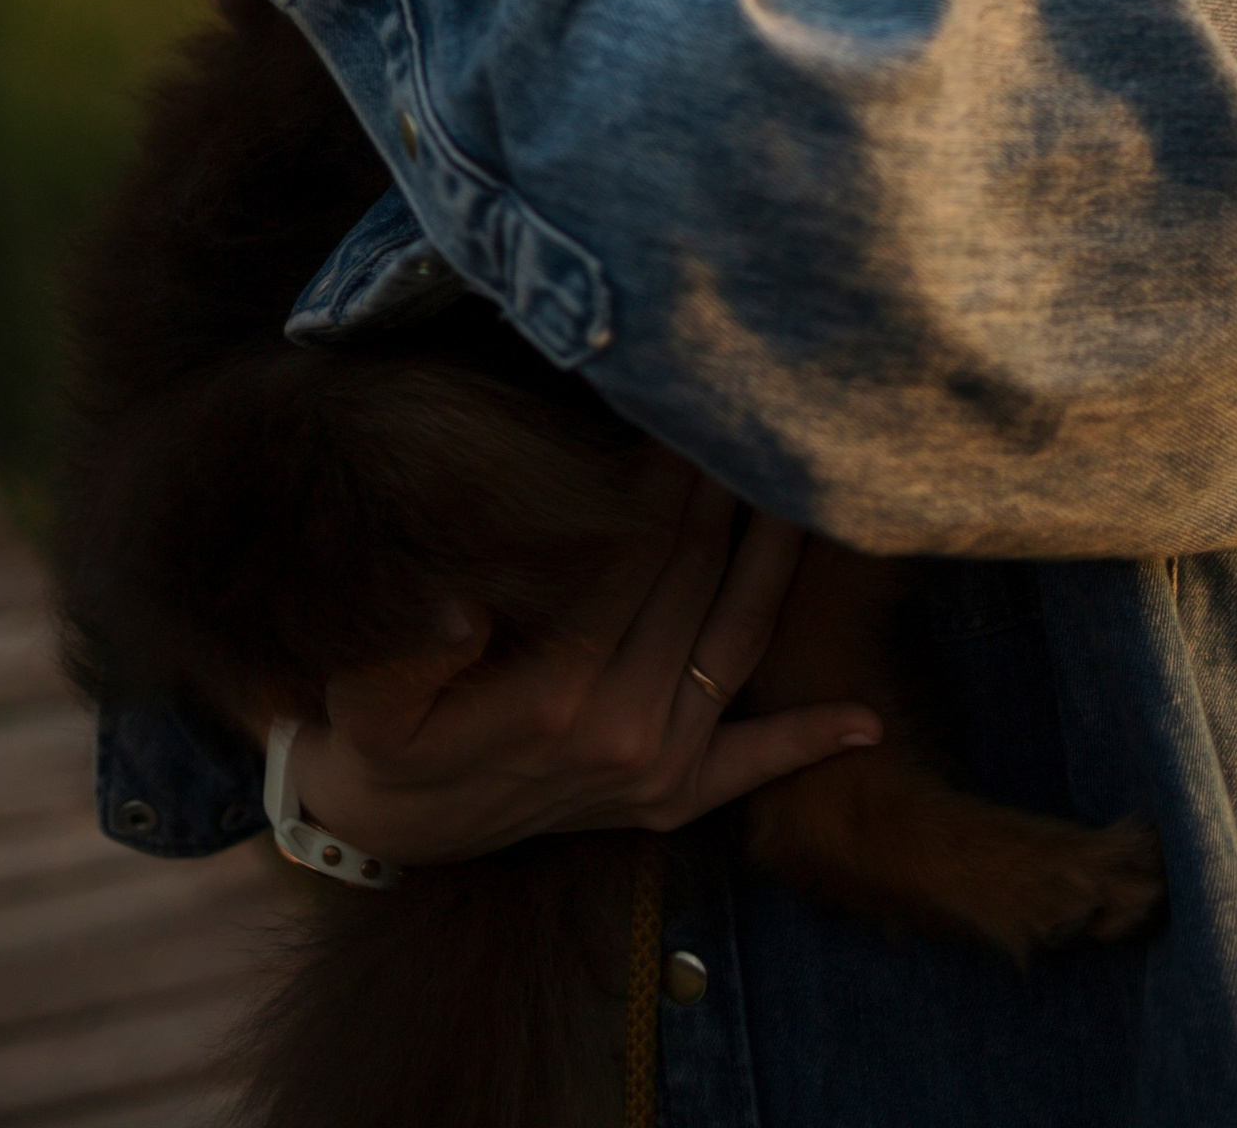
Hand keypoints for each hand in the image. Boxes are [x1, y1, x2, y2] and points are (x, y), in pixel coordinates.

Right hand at [274, 460, 880, 864]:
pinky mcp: (672, 801)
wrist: (392, 828)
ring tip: (800, 486)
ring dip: (774, 560)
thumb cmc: (382, 731)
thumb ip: (411, 649)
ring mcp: (657, 770)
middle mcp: (624, 730)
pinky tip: (866, 716)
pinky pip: (754, 766)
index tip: (673, 407)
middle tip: (738, 414)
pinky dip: (810, 739)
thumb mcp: (370, 691)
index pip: (631, 553)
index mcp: (557, 692)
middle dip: (717, 490)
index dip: (657, 474)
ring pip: (739, 640)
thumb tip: (464, 608)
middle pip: (693, 577)